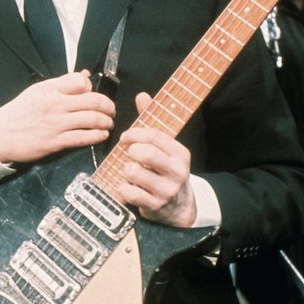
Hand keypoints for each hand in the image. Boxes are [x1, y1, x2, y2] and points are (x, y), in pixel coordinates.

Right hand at [0, 71, 114, 163]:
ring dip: (106, 122)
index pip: (81, 82)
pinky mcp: (55, 142)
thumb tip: (86, 76)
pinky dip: (97, 135)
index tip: (93, 94)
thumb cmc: (18, 112)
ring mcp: (56, 124)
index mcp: (50, 89)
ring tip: (108, 123)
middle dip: (108, 106)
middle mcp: (55, 104)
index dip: (91, 88)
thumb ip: (62, 84)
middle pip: (93, 101)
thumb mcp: (37, 91)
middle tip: (111, 111)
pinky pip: (83, 138)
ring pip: (92, 119)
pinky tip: (101, 135)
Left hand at [112, 92, 196, 226]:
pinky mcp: (154, 205)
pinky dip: (123, 188)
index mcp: (180, 153)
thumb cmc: (166, 171)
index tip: (125, 137)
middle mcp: (176, 171)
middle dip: (130, 151)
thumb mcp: (165, 148)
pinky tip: (129, 187)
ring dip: (126, 170)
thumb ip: (152, 122)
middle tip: (128, 154)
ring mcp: (166, 190)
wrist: (180, 208)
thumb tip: (142, 95)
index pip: (153, 135)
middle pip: (144, 152)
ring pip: (133, 172)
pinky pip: (128, 192)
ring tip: (130, 172)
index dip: (134, 133)